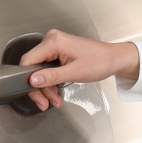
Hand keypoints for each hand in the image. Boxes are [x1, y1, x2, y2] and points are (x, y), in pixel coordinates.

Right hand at [18, 29, 139, 111]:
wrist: (114, 59)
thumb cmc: (100, 62)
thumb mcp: (74, 73)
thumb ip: (51, 77)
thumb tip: (32, 80)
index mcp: (53, 41)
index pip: (28, 61)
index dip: (27, 80)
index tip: (34, 94)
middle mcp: (51, 40)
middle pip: (33, 67)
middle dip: (40, 88)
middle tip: (45, 102)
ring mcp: (55, 45)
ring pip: (40, 70)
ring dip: (46, 88)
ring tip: (55, 100)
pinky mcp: (58, 51)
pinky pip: (47, 68)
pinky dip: (51, 81)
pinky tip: (56, 93)